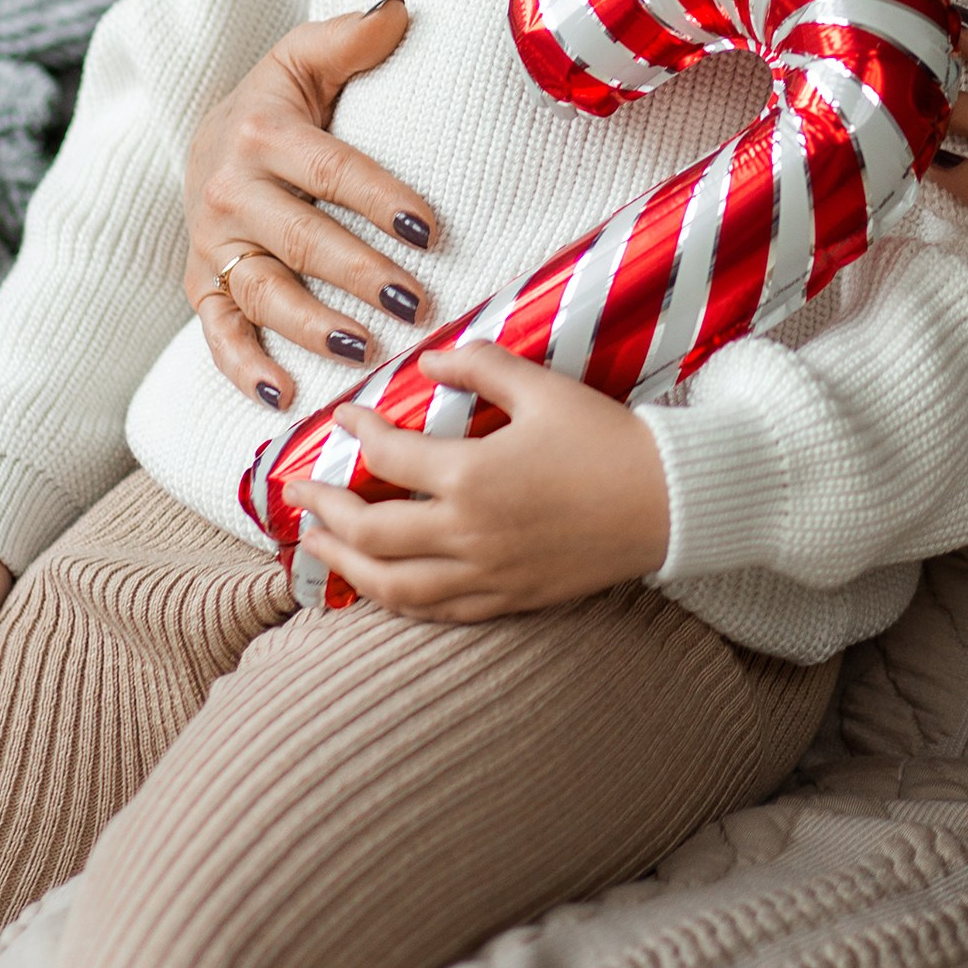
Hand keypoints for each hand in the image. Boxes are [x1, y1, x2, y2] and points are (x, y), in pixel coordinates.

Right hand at [184, 3, 439, 409]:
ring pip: (264, 292)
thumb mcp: (307, 56)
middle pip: (303, 239)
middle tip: (417, 302)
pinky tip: (285, 396)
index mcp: (262, 131)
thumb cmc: (280, 97)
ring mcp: (212, 243)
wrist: (208, 135)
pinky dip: (245, 370)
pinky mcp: (200, 284)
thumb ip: (351, 37)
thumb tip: (402, 10)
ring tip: (365, 349)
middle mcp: (229, 190)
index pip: (332, 171)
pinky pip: (218, 333)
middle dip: (362, 273)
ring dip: (313, 326)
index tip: (430, 229)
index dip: (380, 200)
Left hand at [289, 343, 672, 621]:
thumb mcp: (545, 387)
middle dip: (324, 511)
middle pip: (370, 533)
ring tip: (316, 545)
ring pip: (392, 586)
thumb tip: (431, 355)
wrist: (670, 501)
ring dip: (344, 566)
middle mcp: (469, 534)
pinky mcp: (508, 600)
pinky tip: (379, 585)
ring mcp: (486, 576)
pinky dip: (396, 600)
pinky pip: (435, 612)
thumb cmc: (609, 440)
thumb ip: (481, 365)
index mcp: (473, 476)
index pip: (387, 457)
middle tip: (297, 493)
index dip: (356, 433)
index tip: (341, 417)